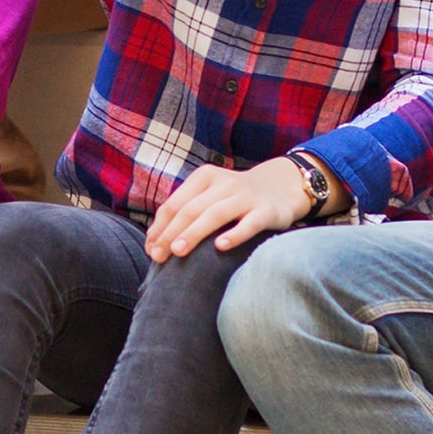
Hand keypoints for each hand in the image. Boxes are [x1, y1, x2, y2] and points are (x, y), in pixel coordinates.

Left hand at [146, 156, 322, 260]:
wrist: (282, 186)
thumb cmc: (235, 198)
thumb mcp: (210, 196)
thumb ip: (185, 212)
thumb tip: (153, 242)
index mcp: (204, 177)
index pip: (175, 204)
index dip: (159, 227)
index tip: (150, 249)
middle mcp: (224, 184)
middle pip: (191, 209)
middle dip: (171, 233)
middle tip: (158, 256)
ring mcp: (246, 196)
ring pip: (215, 214)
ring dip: (194, 233)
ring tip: (178, 251)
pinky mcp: (266, 211)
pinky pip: (249, 223)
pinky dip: (234, 234)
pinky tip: (220, 247)